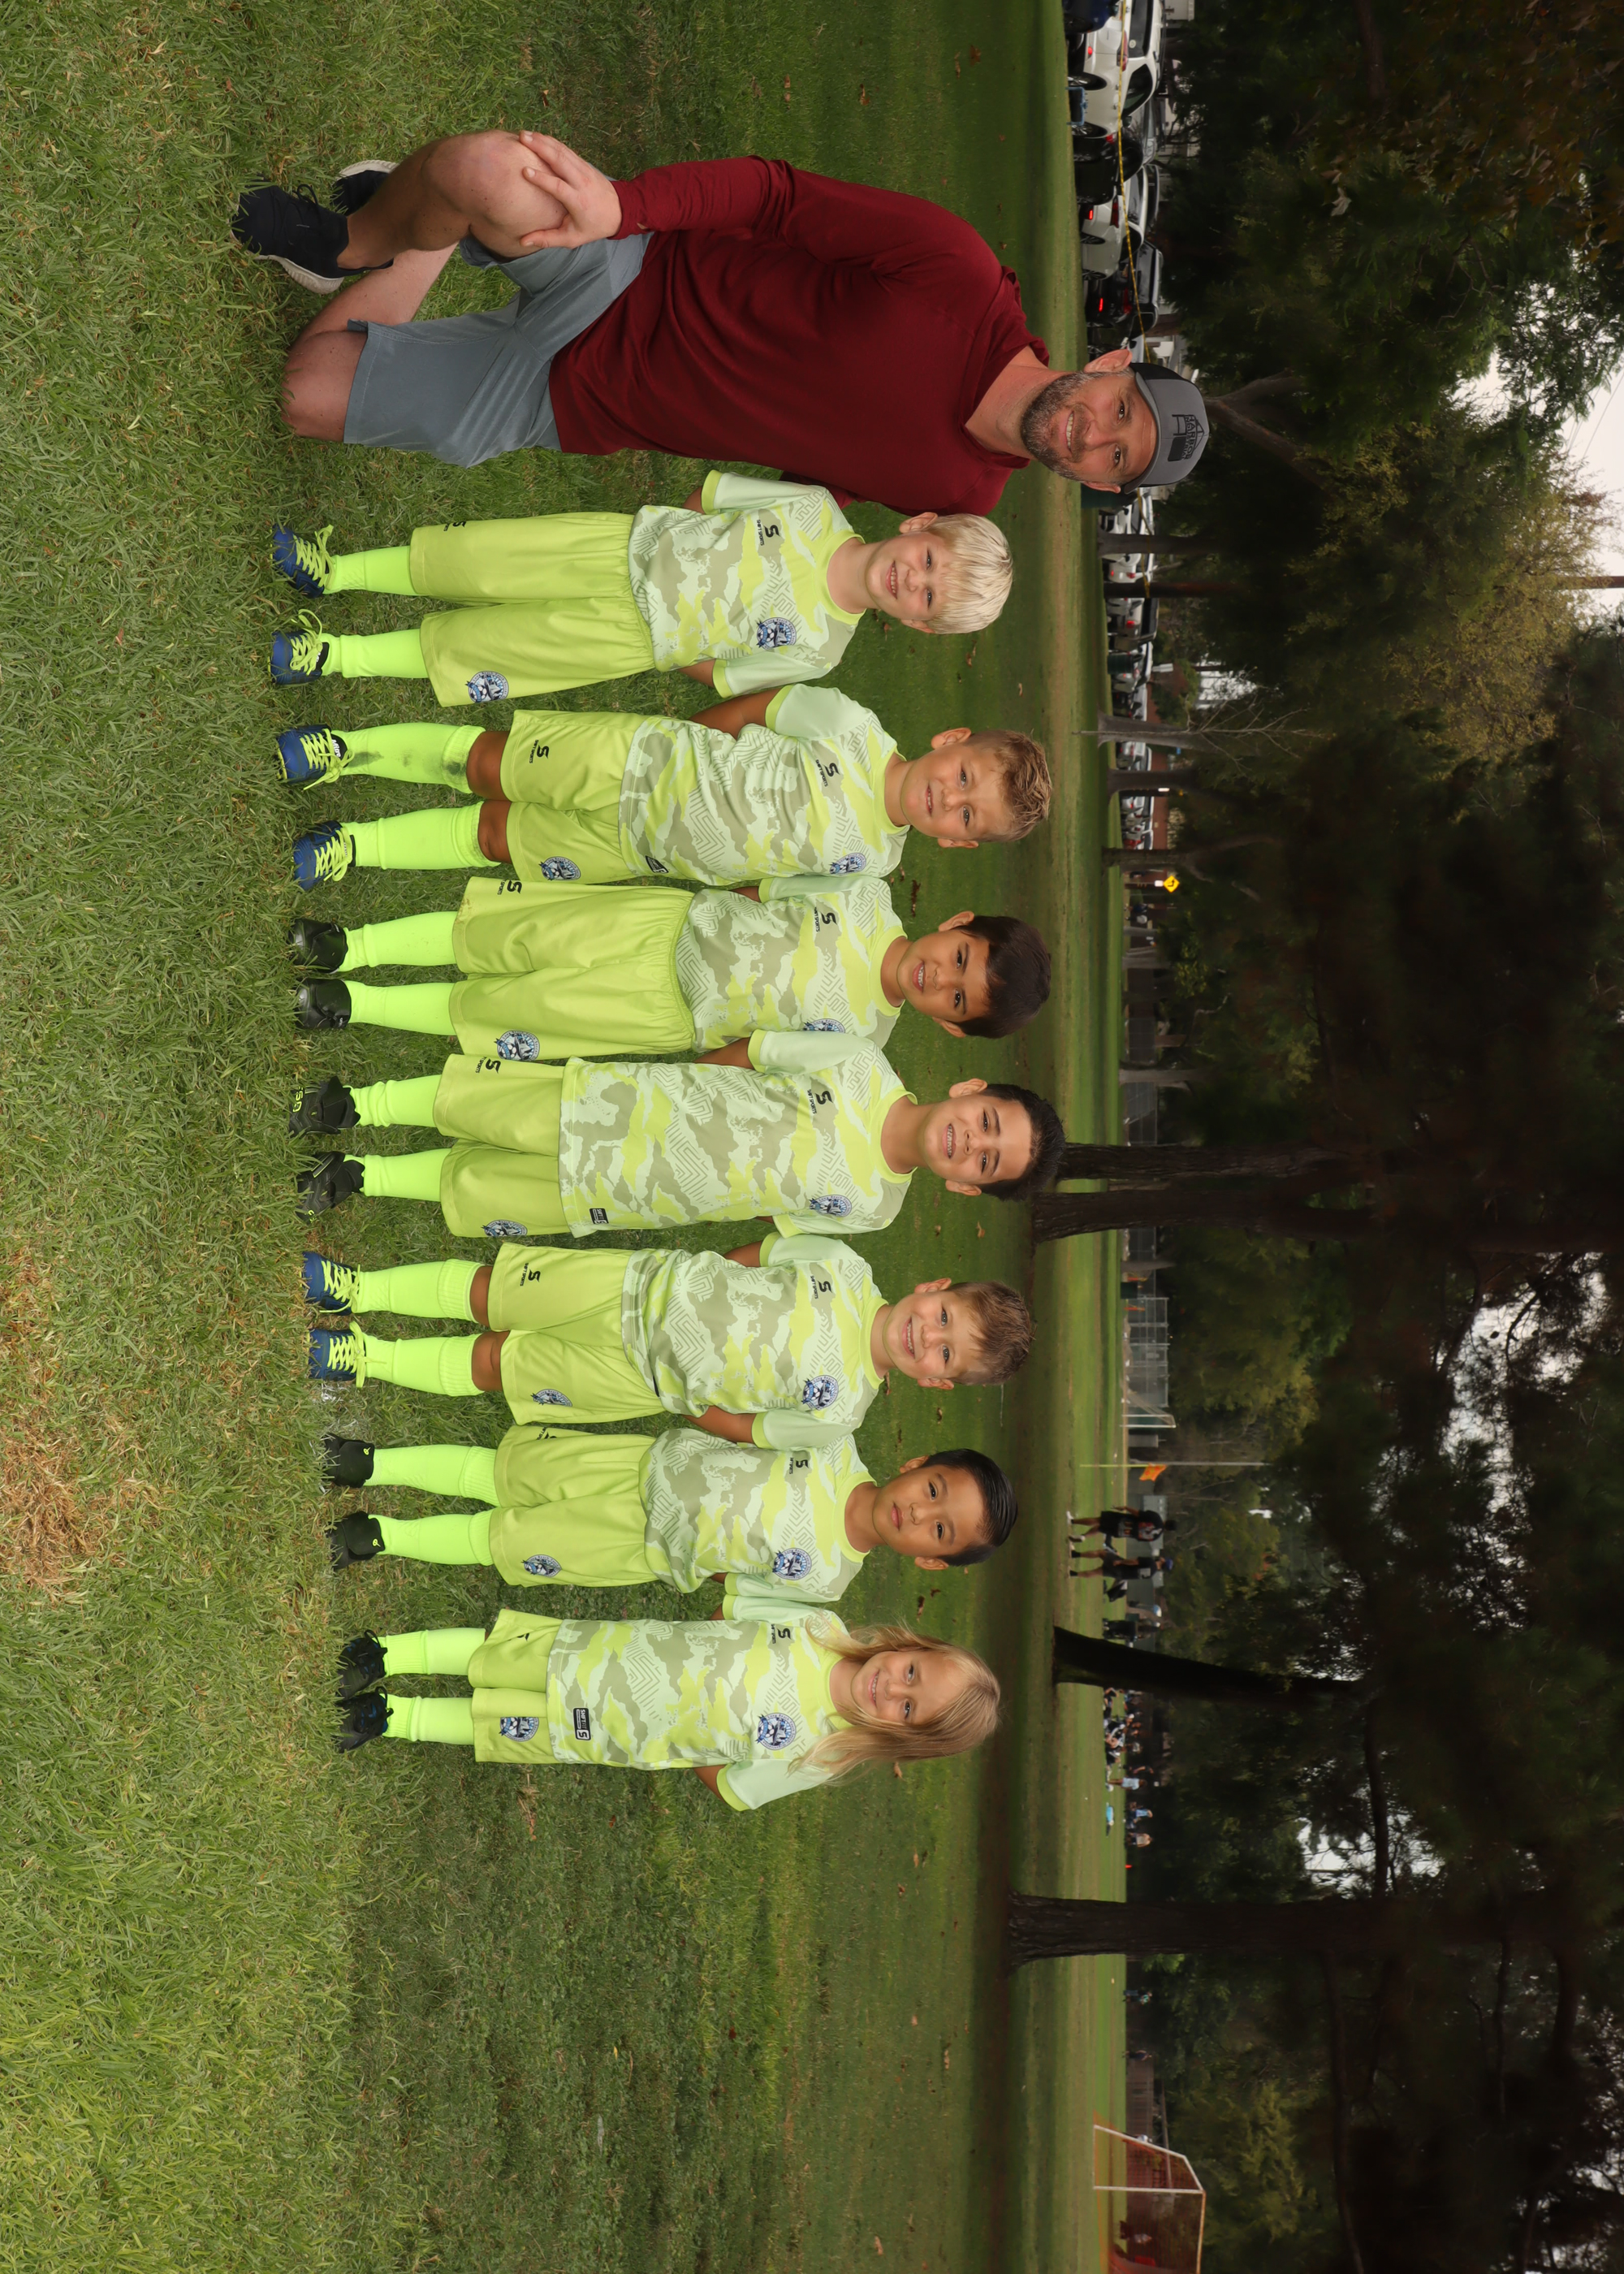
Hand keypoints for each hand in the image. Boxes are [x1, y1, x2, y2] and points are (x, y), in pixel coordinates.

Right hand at [514, 133, 623, 248]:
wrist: (618, 211)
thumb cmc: (592, 227)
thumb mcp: (571, 238)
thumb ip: (548, 239)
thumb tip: (524, 242)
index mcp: (578, 201)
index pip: (558, 186)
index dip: (542, 178)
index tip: (524, 171)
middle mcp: (581, 182)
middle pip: (560, 160)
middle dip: (540, 147)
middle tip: (522, 138)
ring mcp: (583, 169)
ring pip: (562, 151)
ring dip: (543, 140)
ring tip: (524, 134)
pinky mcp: (583, 163)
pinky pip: (566, 149)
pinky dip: (551, 141)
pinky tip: (537, 136)